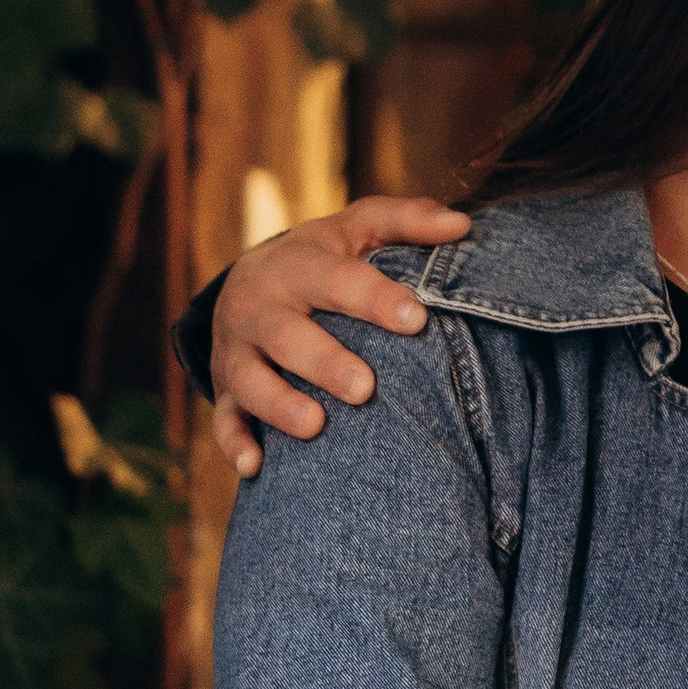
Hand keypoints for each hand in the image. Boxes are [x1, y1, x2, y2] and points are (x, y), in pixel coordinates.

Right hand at [208, 194, 470, 476]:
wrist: (248, 280)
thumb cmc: (324, 258)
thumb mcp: (359, 229)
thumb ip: (408, 221)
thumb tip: (463, 225)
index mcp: (298, 264)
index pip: (337, 279)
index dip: (376, 299)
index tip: (417, 319)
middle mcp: (259, 306)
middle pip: (287, 335)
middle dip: (324, 362)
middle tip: (366, 387)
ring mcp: (237, 351)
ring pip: (250, 379)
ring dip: (279, 404)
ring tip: (316, 425)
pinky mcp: (226, 389)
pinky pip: (224, 419)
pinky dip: (234, 443)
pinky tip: (255, 466)